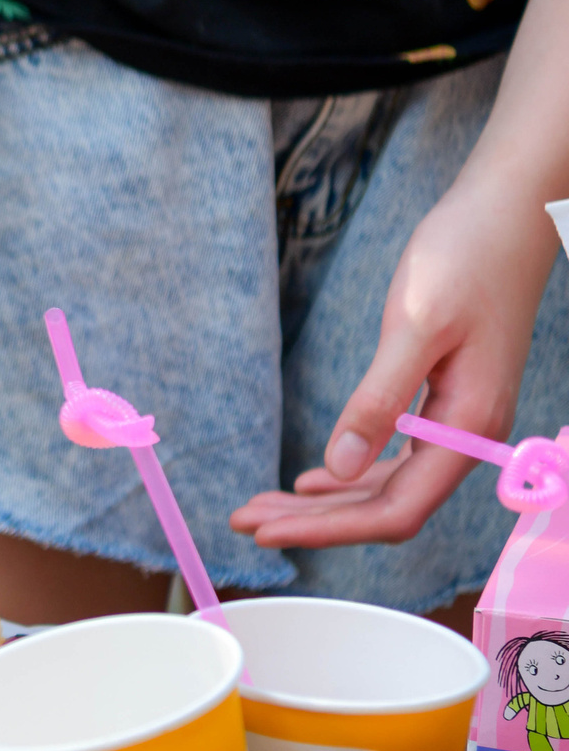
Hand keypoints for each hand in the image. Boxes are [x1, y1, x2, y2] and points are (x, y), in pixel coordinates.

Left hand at [231, 182, 553, 548]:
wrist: (505, 216)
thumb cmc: (464, 260)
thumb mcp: (413, 326)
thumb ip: (378, 399)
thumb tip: (338, 466)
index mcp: (468, 428)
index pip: (395, 509)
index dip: (330, 528)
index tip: (268, 534)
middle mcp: (468, 435)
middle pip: (386, 505)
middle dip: (315, 520)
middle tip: (245, 521)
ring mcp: (459, 419)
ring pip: (387, 483)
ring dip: (327, 499)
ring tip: (265, 504)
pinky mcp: (445, 397)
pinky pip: (397, 456)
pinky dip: (353, 470)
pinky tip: (317, 477)